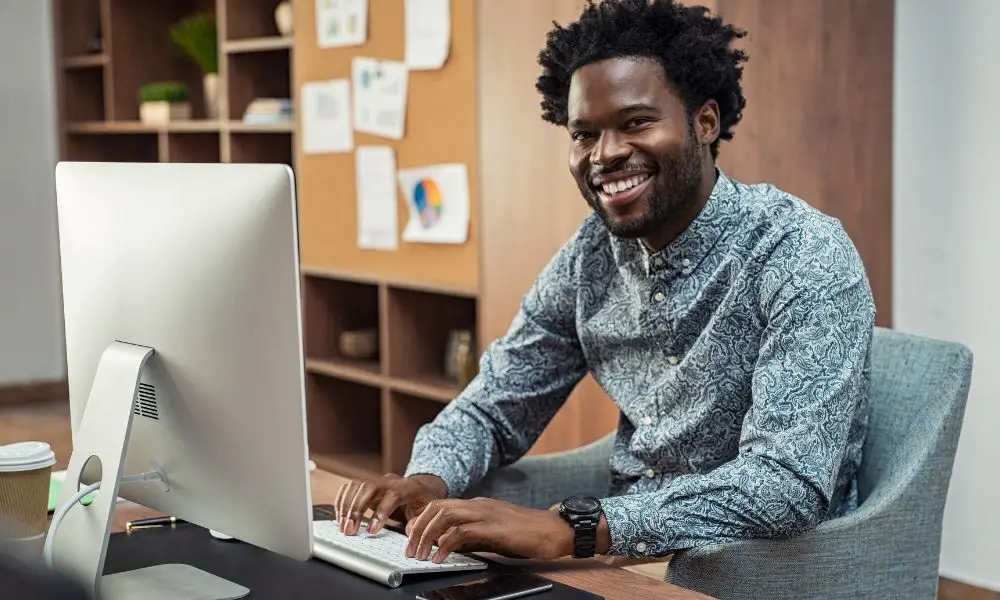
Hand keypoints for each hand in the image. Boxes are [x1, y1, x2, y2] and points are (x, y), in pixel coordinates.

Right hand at [334, 473, 446, 535]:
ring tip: (343, 527)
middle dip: (356, 509)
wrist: (421, 487)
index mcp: (408, 487)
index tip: (371, 530)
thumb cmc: (424, 502)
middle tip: (349, 530)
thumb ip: (420, 520)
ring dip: (346, 506)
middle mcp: (390, 480)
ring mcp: (377, 480)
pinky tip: (340, 517)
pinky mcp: (366, 484)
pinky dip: (342, 501)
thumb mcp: (429, 512)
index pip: (392, 495)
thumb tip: (409, 529)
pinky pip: (349, 487)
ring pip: (357, 486)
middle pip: (369, 488)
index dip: (380, 512)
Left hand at [404, 497, 572, 562]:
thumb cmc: (527, 534)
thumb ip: (473, 536)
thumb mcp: (494, 533)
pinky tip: (440, 557)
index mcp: (477, 505)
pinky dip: (445, 544)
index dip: (421, 520)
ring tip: (419, 554)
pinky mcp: (493, 526)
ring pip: (444, 515)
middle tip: (410, 548)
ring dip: (427, 535)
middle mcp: (478, 504)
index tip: (410, 536)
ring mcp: (485, 513)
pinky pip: (461, 531)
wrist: (554, 530)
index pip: (441, 505)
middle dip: (418, 527)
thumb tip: (450, 546)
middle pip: (437, 507)